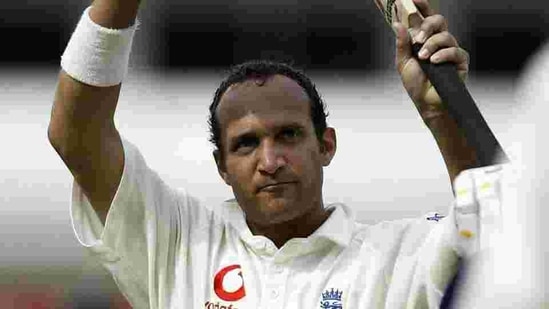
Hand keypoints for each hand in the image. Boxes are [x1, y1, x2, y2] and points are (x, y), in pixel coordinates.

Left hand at [393, 0, 468, 121]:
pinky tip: (434, 62)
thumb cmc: (416, 83)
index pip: (425, 17)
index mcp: (424, 39)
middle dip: (427, 26)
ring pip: (445, 35)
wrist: (427, 103)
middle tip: (418, 40)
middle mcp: (439, 41)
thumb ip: (402, 43)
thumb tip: (397, 24)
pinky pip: (455, 51)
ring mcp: (450, 50)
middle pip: (438, 20)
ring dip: (432, 45)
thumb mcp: (403, 62)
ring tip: (423, 58)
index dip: (421, 6)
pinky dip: (443, 55)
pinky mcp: (460, 61)